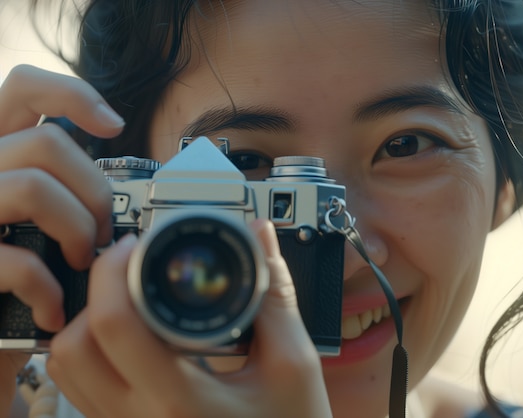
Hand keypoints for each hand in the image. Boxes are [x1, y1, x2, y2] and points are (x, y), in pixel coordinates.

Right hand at [0, 65, 122, 415]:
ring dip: (76, 230)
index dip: (72, 94)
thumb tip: (112, 191)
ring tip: (80, 264)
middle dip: (95, 191)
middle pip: (47, 143)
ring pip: (34, 187)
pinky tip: (53, 310)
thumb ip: (58, 189)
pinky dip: (48, 289)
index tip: (114, 125)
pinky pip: (17, 259)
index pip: (22, 88)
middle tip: (102, 234)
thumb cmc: (8, 280)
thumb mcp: (32, 223)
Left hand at [47, 220, 332, 417]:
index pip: (114, 325)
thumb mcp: (294, 363)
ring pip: (67, 369)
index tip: (139, 246)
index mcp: (180, 400)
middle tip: (135, 268)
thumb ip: (274, 295)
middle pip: (74, 345)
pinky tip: (132, 334)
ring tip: (133, 298)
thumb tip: (259, 237)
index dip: (116, 271)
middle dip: (98, 292)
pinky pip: (80, 388)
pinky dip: (92, 351)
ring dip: (90, 321)